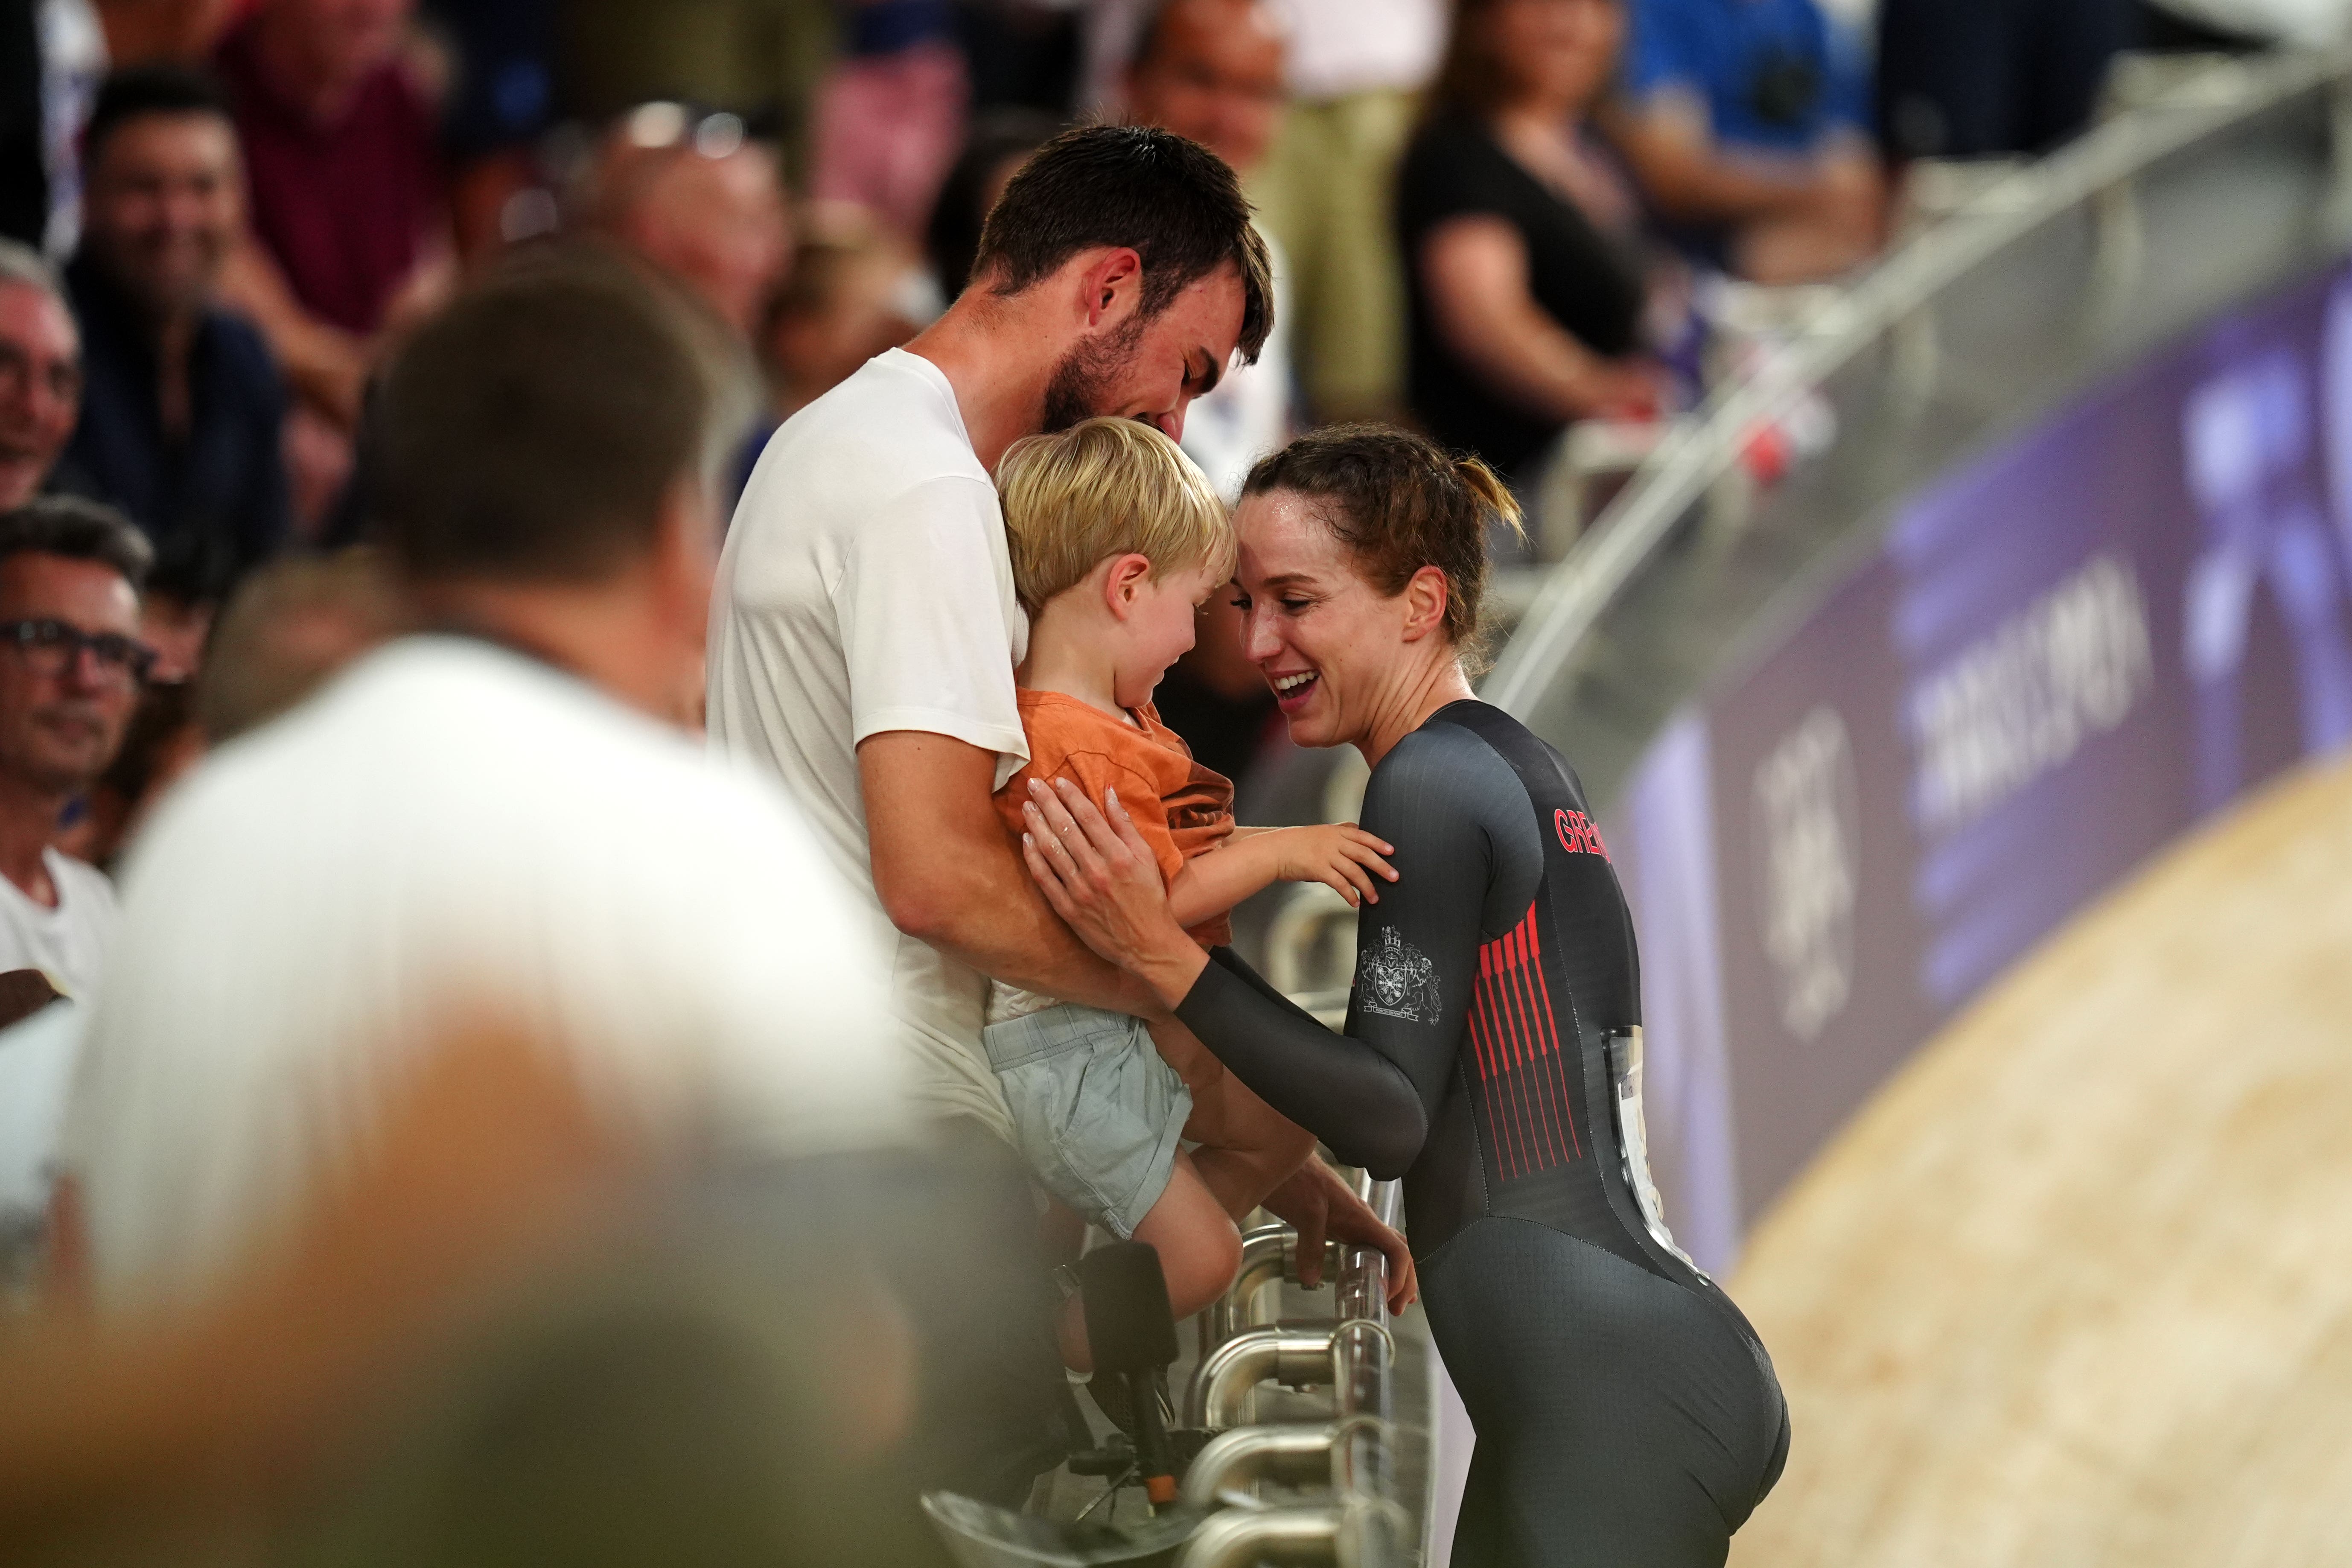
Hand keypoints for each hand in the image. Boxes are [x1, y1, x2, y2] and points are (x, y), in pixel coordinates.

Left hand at [1020, 778, 1207, 1007]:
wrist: (1146, 944)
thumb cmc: (1149, 897)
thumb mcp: (1146, 858)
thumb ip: (1125, 825)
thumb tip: (1109, 793)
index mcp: (1118, 856)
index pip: (1088, 817)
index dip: (1071, 796)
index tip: (1058, 780)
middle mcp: (1097, 870)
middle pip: (1065, 828)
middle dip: (1047, 803)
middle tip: (1033, 784)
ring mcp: (1079, 891)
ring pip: (1051, 850)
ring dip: (1036, 825)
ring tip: (1026, 806)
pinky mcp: (1068, 909)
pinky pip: (1044, 878)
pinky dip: (1033, 857)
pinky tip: (1026, 840)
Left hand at [1260, 1158, 1416, 1311]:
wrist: (1279, 1150)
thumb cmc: (1294, 1175)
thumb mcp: (1303, 1211)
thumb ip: (1310, 1245)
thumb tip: (1311, 1279)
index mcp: (1360, 1216)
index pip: (1397, 1248)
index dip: (1401, 1275)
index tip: (1392, 1297)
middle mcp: (1360, 1219)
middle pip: (1397, 1250)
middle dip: (1404, 1279)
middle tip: (1396, 1308)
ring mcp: (1349, 1220)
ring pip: (1382, 1248)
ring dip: (1392, 1273)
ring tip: (1390, 1298)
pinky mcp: (1334, 1221)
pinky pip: (1362, 1245)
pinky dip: (1371, 1264)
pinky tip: (1363, 1276)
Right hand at [1269, 823, 1396, 907]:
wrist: (1275, 850)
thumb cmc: (1296, 843)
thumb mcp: (1319, 833)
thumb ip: (1338, 834)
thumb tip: (1356, 835)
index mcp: (1335, 831)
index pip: (1362, 836)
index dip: (1378, 843)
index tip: (1392, 851)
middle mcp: (1333, 841)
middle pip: (1364, 853)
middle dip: (1381, 866)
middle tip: (1394, 877)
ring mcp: (1326, 854)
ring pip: (1354, 871)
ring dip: (1367, 886)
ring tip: (1375, 899)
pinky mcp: (1318, 869)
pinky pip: (1339, 883)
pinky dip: (1349, 894)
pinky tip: (1355, 903)